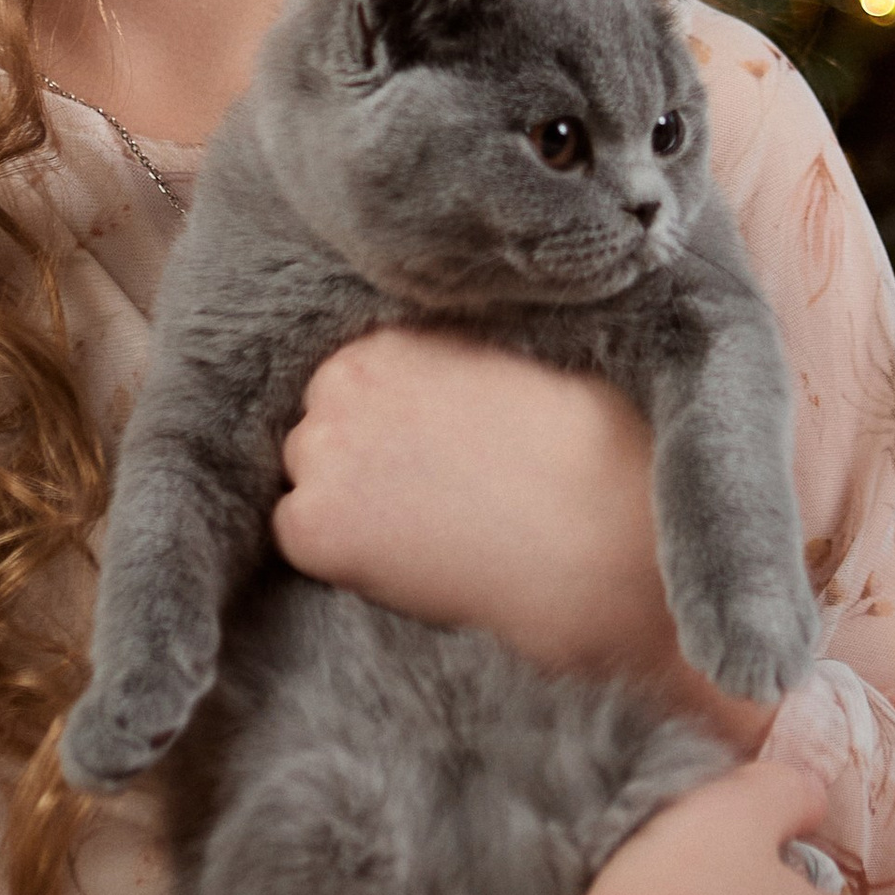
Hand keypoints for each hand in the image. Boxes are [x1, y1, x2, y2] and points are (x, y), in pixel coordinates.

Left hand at [275, 334, 777, 740]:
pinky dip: (337, 553)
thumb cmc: (586, 448)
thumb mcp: (515, 365)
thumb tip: (434, 395)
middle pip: (322, 426)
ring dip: (346, 501)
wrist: (598, 535)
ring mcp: (321, 453)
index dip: (390, 421)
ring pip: (308, 479)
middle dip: (363, 457)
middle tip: (429, 491)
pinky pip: (296, 536)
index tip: (429, 447)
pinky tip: (404, 558)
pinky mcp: (311, 523)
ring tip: (424, 527)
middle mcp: (341, 382)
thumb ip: (451, 371)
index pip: (352, 380)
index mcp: (391, 336)